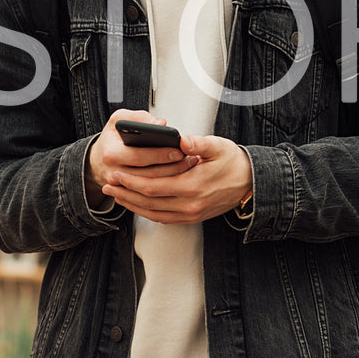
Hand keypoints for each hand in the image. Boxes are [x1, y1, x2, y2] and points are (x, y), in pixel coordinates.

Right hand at [85, 111, 196, 207]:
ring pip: (150, 187)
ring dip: (171, 178)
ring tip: (188, 166)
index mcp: (111, 153)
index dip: (160, 155)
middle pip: (148, 175)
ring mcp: (120, 187)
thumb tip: (161, 124)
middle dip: (171, 168)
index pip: (139, 156)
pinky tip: (178, 178)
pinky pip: (149, 194)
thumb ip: (139, 117)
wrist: (97, 160)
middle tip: (189, 160)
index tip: (178, 151)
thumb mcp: (118, 120)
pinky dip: (165, 187)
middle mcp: (113, 172)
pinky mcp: (127, 194)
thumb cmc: (111, 138)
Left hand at [101, 133, 252, 225]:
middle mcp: (189, 204)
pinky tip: (136, 204)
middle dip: (125, 193)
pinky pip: (163, 218)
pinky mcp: (191, 218)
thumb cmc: (233, 163)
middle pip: (148, 202)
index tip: (116, 173)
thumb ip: (198, 143)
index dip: (131, 181)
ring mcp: (190, 214)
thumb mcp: (218, 146)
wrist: (250, 183)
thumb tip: (182, 139)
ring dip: (132, 205)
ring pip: (153, 213)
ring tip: (116, 195)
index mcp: (192, 185)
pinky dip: (146, 212)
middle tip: (108, 185)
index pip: (152, 186)